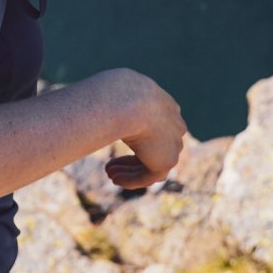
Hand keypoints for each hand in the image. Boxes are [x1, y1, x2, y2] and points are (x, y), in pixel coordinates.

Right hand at [98, 71, 186, 189]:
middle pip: (154, 148)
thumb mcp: (116, 95)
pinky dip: (131, 179)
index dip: (137, 138)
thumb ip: (114, 103)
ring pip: (152, 164)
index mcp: (165, 106)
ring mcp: (173, 144)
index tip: (118, 140)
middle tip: (111, 164)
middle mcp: (173, 125)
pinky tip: (115, 179)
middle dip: (132, 158)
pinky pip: (148, 176)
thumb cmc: (116, 92)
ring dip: (129, 170)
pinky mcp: (167, 161)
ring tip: (110, 174)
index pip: (155, 128)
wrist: (130, 100)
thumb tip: (99, 103)